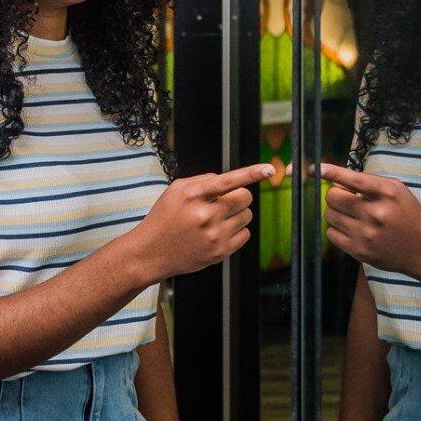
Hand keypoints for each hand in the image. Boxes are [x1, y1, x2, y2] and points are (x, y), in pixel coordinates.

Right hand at [126, 164, 273, 279]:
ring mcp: (214, 235)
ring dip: (238, 214)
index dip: (252, 173)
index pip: (228, 180)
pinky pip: (245, 235)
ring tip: (218, 219)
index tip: (269, 169)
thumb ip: (202, 180)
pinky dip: (237, 231)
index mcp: (193, 195)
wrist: (151, 252)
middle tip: (225, 202)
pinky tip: (220, 232)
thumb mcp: (175, 191)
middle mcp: (205, 215)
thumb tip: (227, 179)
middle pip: (245, 198)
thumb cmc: (164, 219)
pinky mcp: (219, 252)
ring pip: (247, 216)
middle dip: (239, 196)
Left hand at [319, 163, 420, 281]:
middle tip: (345, 198)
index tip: (317, 169)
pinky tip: (349, 228)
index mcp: (387, 193)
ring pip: (330, 215)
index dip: (332, 172)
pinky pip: (331, 234)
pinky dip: (335, 229)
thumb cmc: (408, 215)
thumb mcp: (396, 191)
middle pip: (334, 197)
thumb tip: (337, 179)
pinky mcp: (359, 251)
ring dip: (335, 212)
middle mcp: (375, 213)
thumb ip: (369, 183)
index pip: (354, 179)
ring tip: (349, 215)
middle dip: (335, 195)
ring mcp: (366, 234)